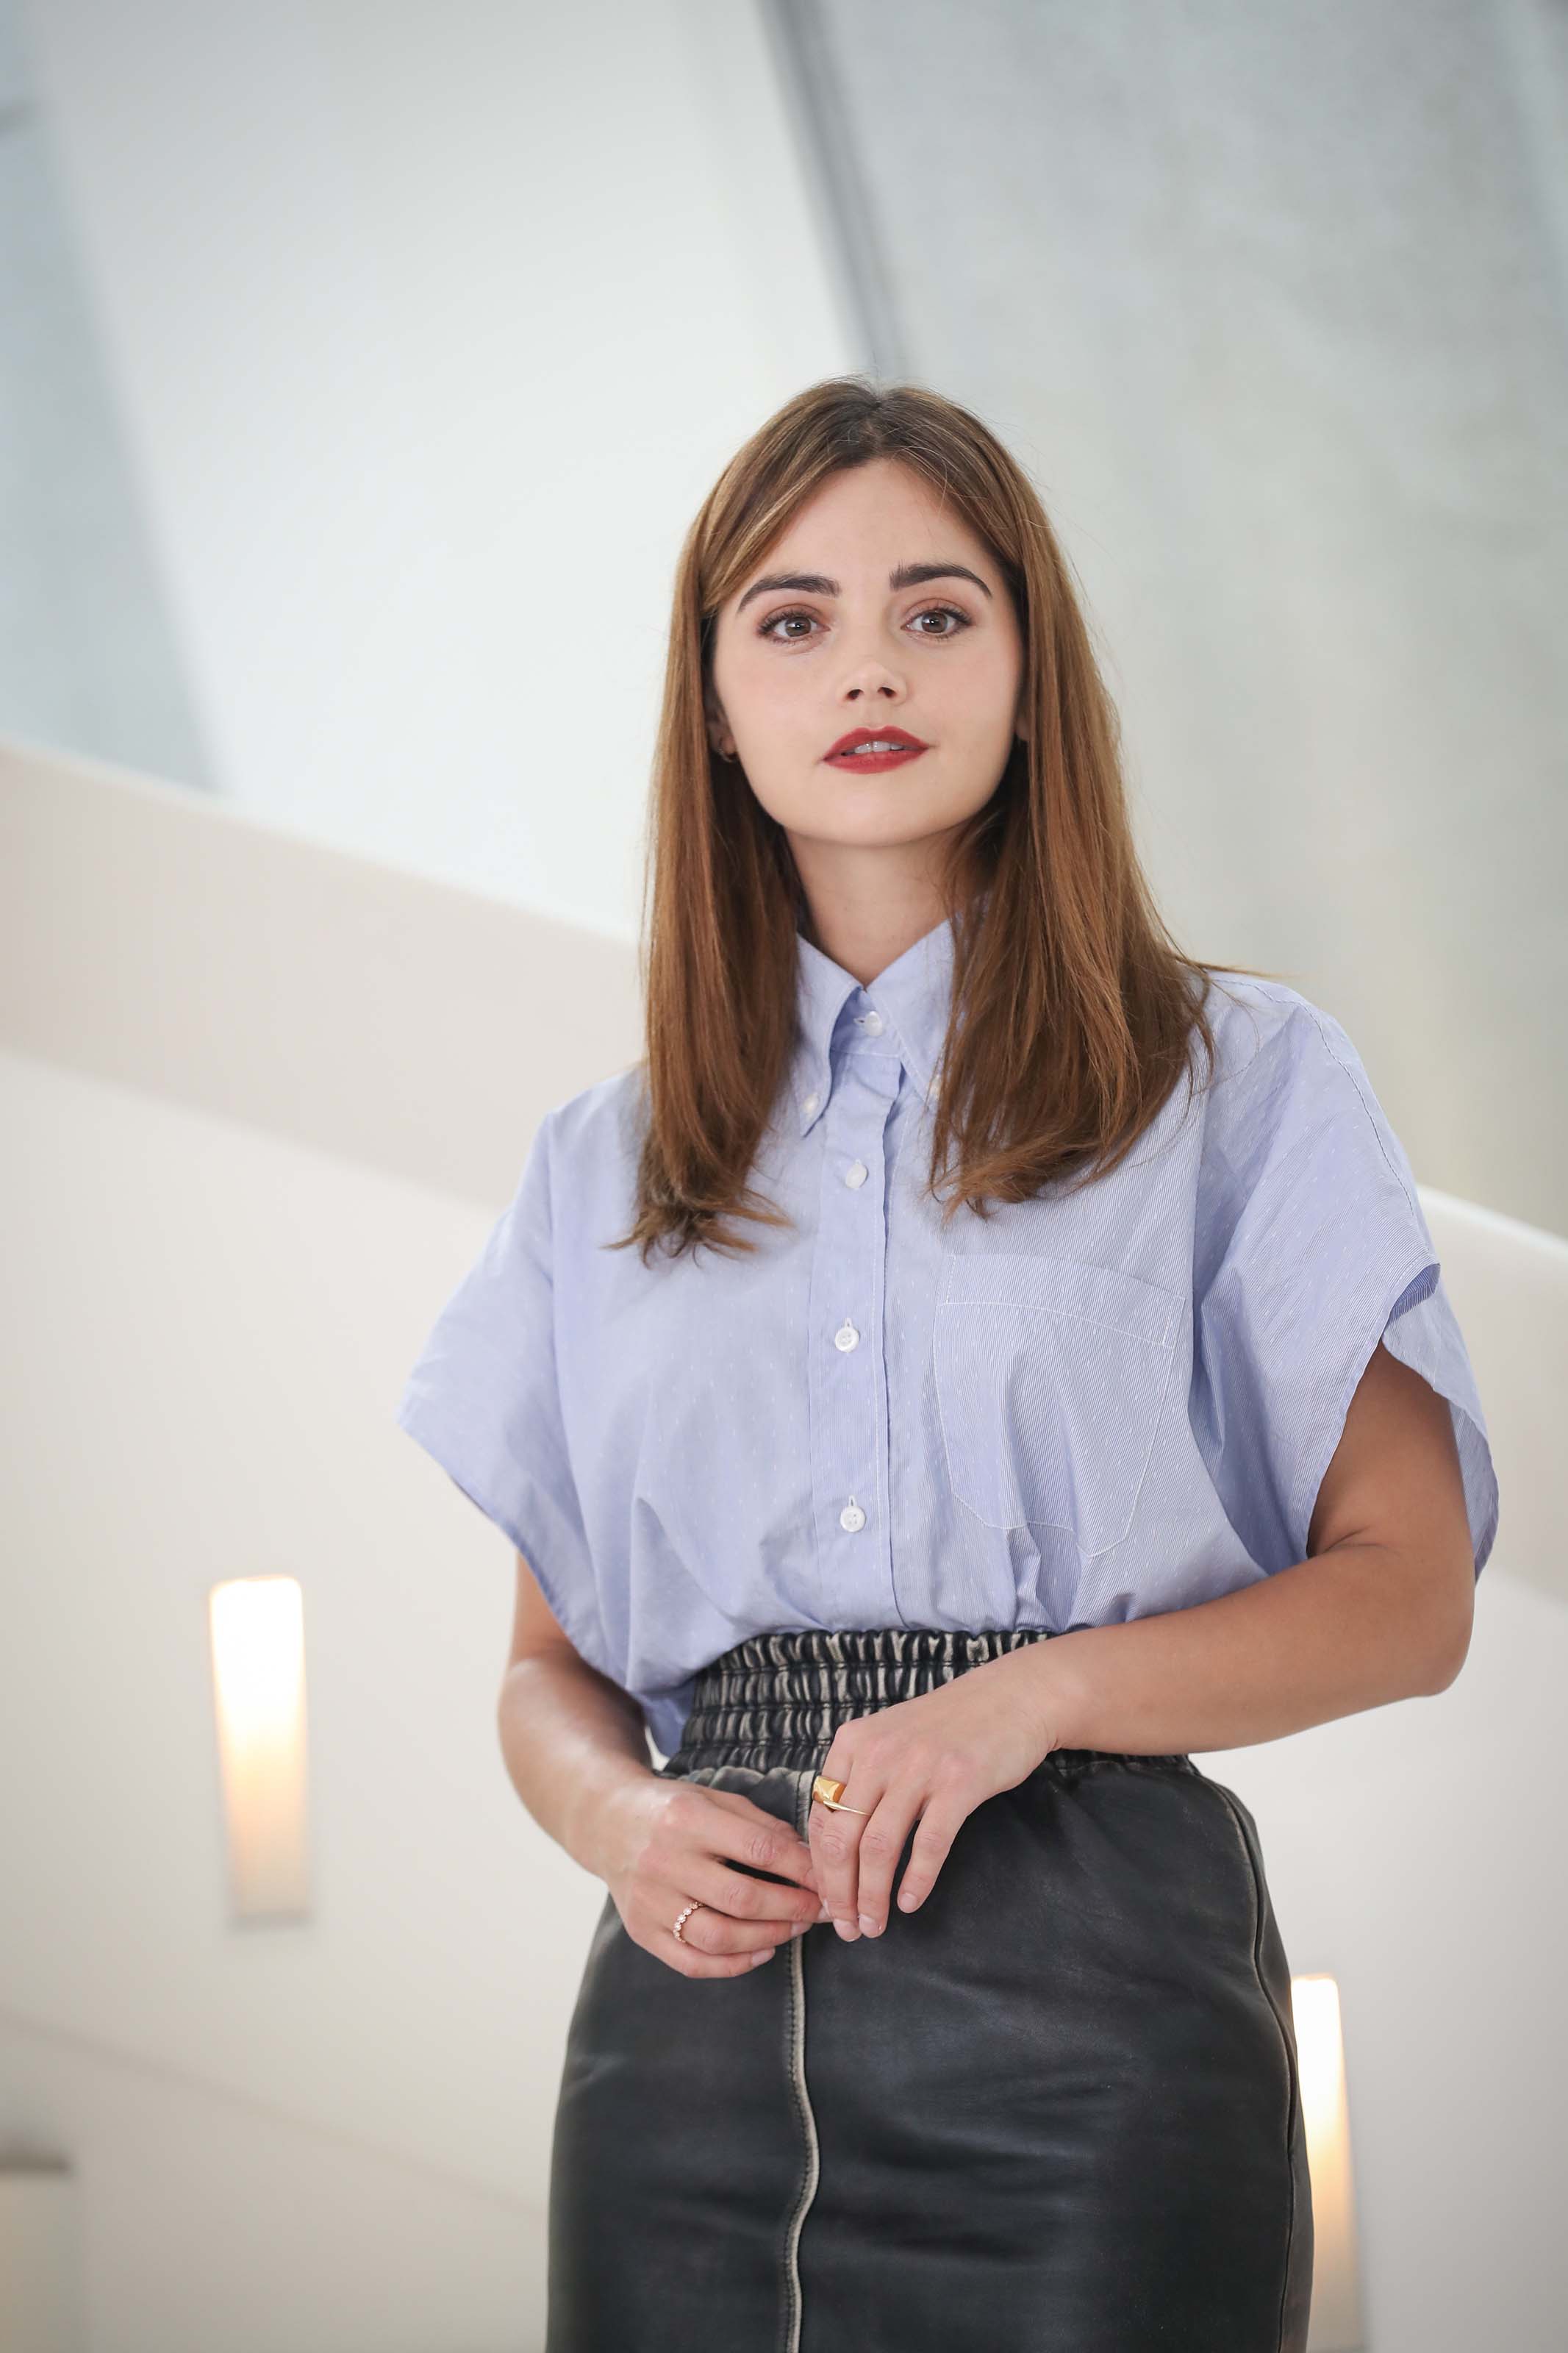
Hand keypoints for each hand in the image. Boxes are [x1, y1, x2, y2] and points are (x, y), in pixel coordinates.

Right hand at [590, 1774, 826, 1978]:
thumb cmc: (674, 1809)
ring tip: (794, 1929)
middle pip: (741, 1898)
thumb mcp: (715, 1799)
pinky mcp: (641, 1931)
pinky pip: (692, 1963)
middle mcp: (664, 1861)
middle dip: (791, 1908)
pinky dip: (733, 1965)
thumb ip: (760, 1826)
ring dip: (768, 1938)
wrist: (608, 1823)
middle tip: (819, 1911)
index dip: (801, 1869)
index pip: (758, 1848)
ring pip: (718, 1937)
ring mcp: (649, 1901)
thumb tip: (809, 1860)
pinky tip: (760, 1952)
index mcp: (688, 1818)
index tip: (829, 1880)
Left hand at [808, 1650, 1065, 1940]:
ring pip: (880, 1847)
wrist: (1011, 1697)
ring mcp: (919, 1766)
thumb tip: (833, 1848)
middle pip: (843, 1838)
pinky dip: (916, 1880)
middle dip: (840, 1892)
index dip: (821, 1868)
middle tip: (847, 1928)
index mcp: (853, 1742)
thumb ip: (861, 1780)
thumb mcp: (890, 1739)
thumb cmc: (948, 1728)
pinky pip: (928, 1844)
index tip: (827, 1902)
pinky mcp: (959, 1782)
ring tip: (873, 1926)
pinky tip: (909, 1903)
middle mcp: (879, 1752)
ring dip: (872, 1896)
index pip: (821, 1817)